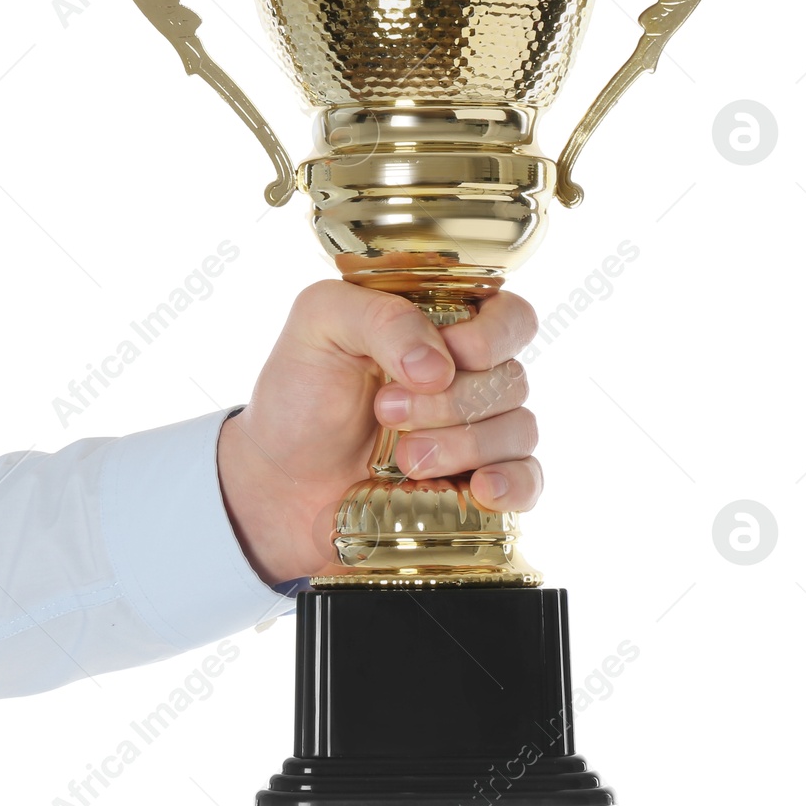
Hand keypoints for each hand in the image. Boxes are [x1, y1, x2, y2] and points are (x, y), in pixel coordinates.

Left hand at [216, 280, 540, 585]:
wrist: (277, 484)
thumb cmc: (297, 396)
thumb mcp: (318, 326)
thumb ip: (379, 315)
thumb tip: (441, 365)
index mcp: (441, 327)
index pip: (509, 317)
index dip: (491, 337)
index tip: (443, 358)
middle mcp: (468, 378)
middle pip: (511, 378)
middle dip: (451, 400)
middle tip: (386, 411)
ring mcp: (477, 435)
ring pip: (519, 429)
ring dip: (465, 444)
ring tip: (405, 460)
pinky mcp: (476, 488)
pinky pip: (529, 482)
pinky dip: (514, 483)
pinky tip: (481, 489)